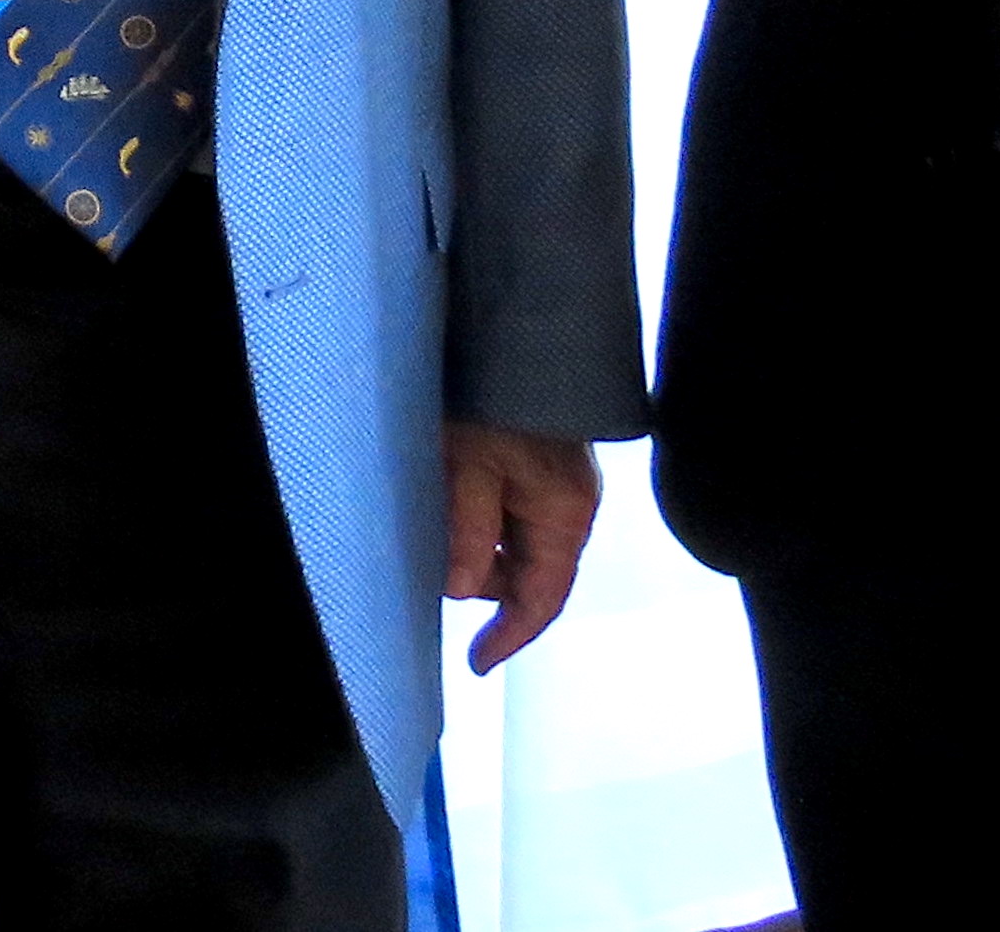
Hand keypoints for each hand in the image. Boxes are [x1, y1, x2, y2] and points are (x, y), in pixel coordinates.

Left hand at [441, 421, 602, 674]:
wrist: (517, 336)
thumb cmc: (496, 400)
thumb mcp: (471, 464)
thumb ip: (467, 528)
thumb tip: (459, 592)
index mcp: (565, 515)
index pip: (543, 598)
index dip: (511, 636)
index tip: (476, 663)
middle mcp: (567, 508)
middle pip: (524, 574)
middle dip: (479, 578)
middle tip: (431, 558)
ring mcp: (553, 488)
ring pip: (510, 544)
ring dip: (472, 544)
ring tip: (437, 509)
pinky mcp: (535, 469)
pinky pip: (505, 515)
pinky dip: (476, 521)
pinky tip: (450, 496)